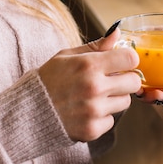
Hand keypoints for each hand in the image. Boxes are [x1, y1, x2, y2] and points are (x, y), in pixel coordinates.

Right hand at [38, 27, 141, 141]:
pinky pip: (111, 120)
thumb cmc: (48, 79)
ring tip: (93, 96)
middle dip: (126, 79)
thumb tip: (117, 33)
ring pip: (125, 102)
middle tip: (111, 80)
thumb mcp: (67, 56)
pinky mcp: (92, 130)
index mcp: (88, 65)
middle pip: (134, 82)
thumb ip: (95, 46)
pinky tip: (85, 111)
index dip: (128, 59)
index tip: (121, 62)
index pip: (130, 59)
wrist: (28, 111)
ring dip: (114, 98)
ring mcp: (94, 110)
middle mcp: (94, 87)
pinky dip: (102, 116)